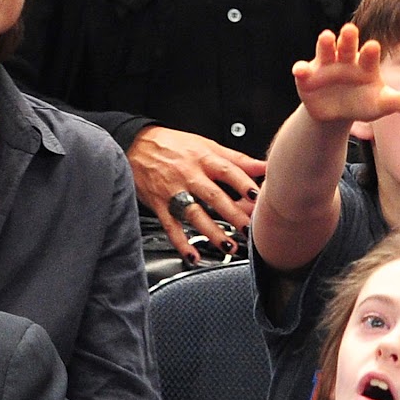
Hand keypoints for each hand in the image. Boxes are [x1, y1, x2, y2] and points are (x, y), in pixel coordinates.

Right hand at [127, 127, 265, 260]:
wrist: (135, 145)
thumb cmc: (174, 145)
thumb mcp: (206, 145)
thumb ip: (237, 159)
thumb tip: (264, 166)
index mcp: (204, 159)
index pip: (228, 171)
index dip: (244, 184)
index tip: (258, 197)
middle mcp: (189, 175)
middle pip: (214, 196)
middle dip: (233, 214)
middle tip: (249, 229)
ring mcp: (173, 191)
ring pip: (194, 214)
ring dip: (212, 232)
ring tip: (229, 246)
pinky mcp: (159, 205)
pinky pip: (170, 226)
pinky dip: (181, 243)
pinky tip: (193, 255)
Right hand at [291, 24, 399, 125]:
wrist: (336, 112)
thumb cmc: (362, 102)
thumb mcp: (380, 104)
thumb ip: (397, 102)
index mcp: (365, 65)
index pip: (369, 55)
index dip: (370, 52)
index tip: (373, 46)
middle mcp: (345, 60)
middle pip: (347, 46)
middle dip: (348, 38)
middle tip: (350, 30)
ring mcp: (325, 66)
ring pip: (325, 51)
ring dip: (326, 44)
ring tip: (327, 37)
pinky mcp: (308, 77)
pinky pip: (303, 71)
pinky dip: (301, 69)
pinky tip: (300, 70)